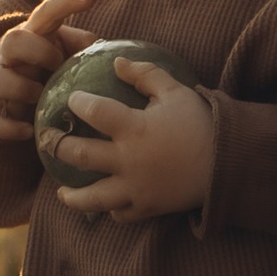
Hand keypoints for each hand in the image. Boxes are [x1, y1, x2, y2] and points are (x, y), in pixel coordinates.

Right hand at [0, 0, 91, 141]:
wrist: (16, 89)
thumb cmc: (51, 64)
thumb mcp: (67, 50)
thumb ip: (82, 46)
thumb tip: (98, 47)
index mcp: (34, 35)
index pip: (45, 13)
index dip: (65, 4)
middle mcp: (13, 56)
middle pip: (11, 40)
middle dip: (37, 51)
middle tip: (56, 63)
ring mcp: (1, 82)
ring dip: (19, 88)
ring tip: (40, 96)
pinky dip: (8, 127)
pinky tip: (29, 131)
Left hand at [53, 59, 215, 220]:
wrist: (229, 164)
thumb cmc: (202, 123)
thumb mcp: (176, 91)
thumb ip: (146, 74)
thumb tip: (117, 61)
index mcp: (134, 128)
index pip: (94, 111)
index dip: (78, 103)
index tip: (71, 99)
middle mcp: (128, 160)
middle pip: (79, 154)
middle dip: (57, 146)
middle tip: (47, 141)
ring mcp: (135, 188)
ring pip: (91, 197)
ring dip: (71, 195)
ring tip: (61, 192)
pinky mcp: (147, 207)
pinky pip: (120, 213)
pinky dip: (110, 210)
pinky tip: (104, 205)